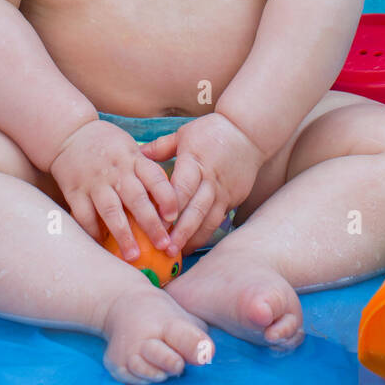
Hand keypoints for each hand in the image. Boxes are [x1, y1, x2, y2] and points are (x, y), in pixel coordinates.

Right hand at [48, 120, 178, 262]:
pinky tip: (102, 244)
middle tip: (163, 245)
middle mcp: (116, 170)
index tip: (175, 217)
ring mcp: (94, 181)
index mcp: (133, 158)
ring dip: (123, 235)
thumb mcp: (131, 148)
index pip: (155, 178)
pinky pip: (84, 215)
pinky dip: (93, 231)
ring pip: (111, 211)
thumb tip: (171, 200)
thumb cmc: (108, 145)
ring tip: (133, 256)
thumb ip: (147, 170)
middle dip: (151, 224)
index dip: (167, 197)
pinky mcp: (75, 191)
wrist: (70, 134)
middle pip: (136, 199)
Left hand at [139, 113, 264, 253]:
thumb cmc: (212, 131)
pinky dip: (206, 233)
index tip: (158, 222)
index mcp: (194, 161)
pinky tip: (194, 244)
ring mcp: (224, 191)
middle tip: (166, 248)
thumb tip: (136, 155)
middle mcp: (210, 179)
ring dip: (194, 237)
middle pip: (196, 208)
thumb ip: (160, 147)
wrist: (248, 133)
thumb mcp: (184, 134)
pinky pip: (219, 219)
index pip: (182, 187)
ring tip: (179, 253)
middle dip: (181, 231)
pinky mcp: (234, 198)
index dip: (170, 206)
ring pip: (209, 219)